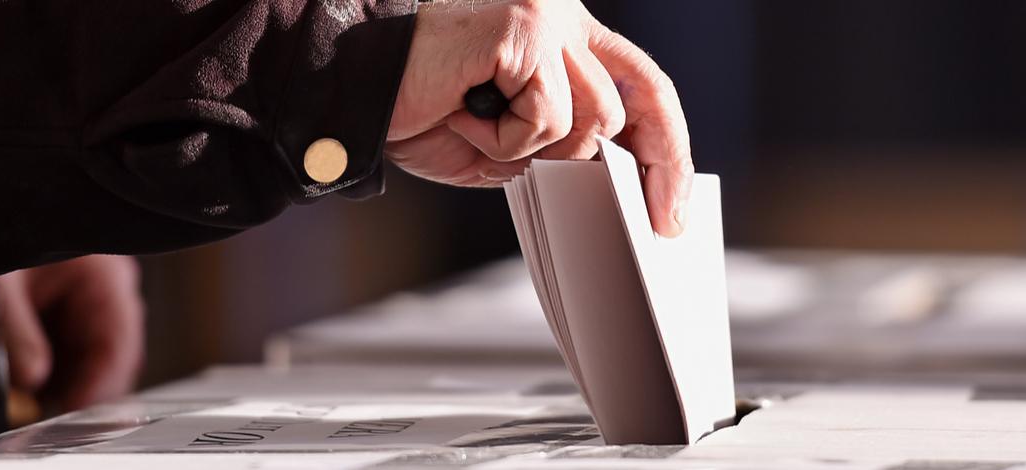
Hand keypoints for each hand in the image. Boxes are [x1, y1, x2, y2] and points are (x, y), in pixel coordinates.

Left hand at [0, 255, 143, 415]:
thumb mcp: (1, 284)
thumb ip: (17, 332)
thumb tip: (33, 378)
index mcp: (103, 274)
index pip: (118, 342)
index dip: (100, 384)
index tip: (74, 413)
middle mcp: (105, 289)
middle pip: (110, 356)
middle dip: (82, 388)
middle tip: (52, 417)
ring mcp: (88, 302)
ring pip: (91, 360)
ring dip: (66, 383)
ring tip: (35, 404)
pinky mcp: (67, 313)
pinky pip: (72, 353)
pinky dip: (54, 373)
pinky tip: (31, 388)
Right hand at [387, 0, 693, 236]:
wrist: (351, 92)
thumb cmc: (419, 112)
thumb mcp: (510, 144)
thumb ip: (563, 149)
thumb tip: (621, 189)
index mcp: (563, 35)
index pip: (639, 83)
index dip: (667, 145)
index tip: (674, 205)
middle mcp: (562, 15)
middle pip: (636, 98)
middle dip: (656, 163)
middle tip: (658, 220)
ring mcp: (545, 15)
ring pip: (594, 116)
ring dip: (538, 149)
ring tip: (480, 132)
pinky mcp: (524, 26)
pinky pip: (549, 113)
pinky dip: (507, 136)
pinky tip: (463, 115)